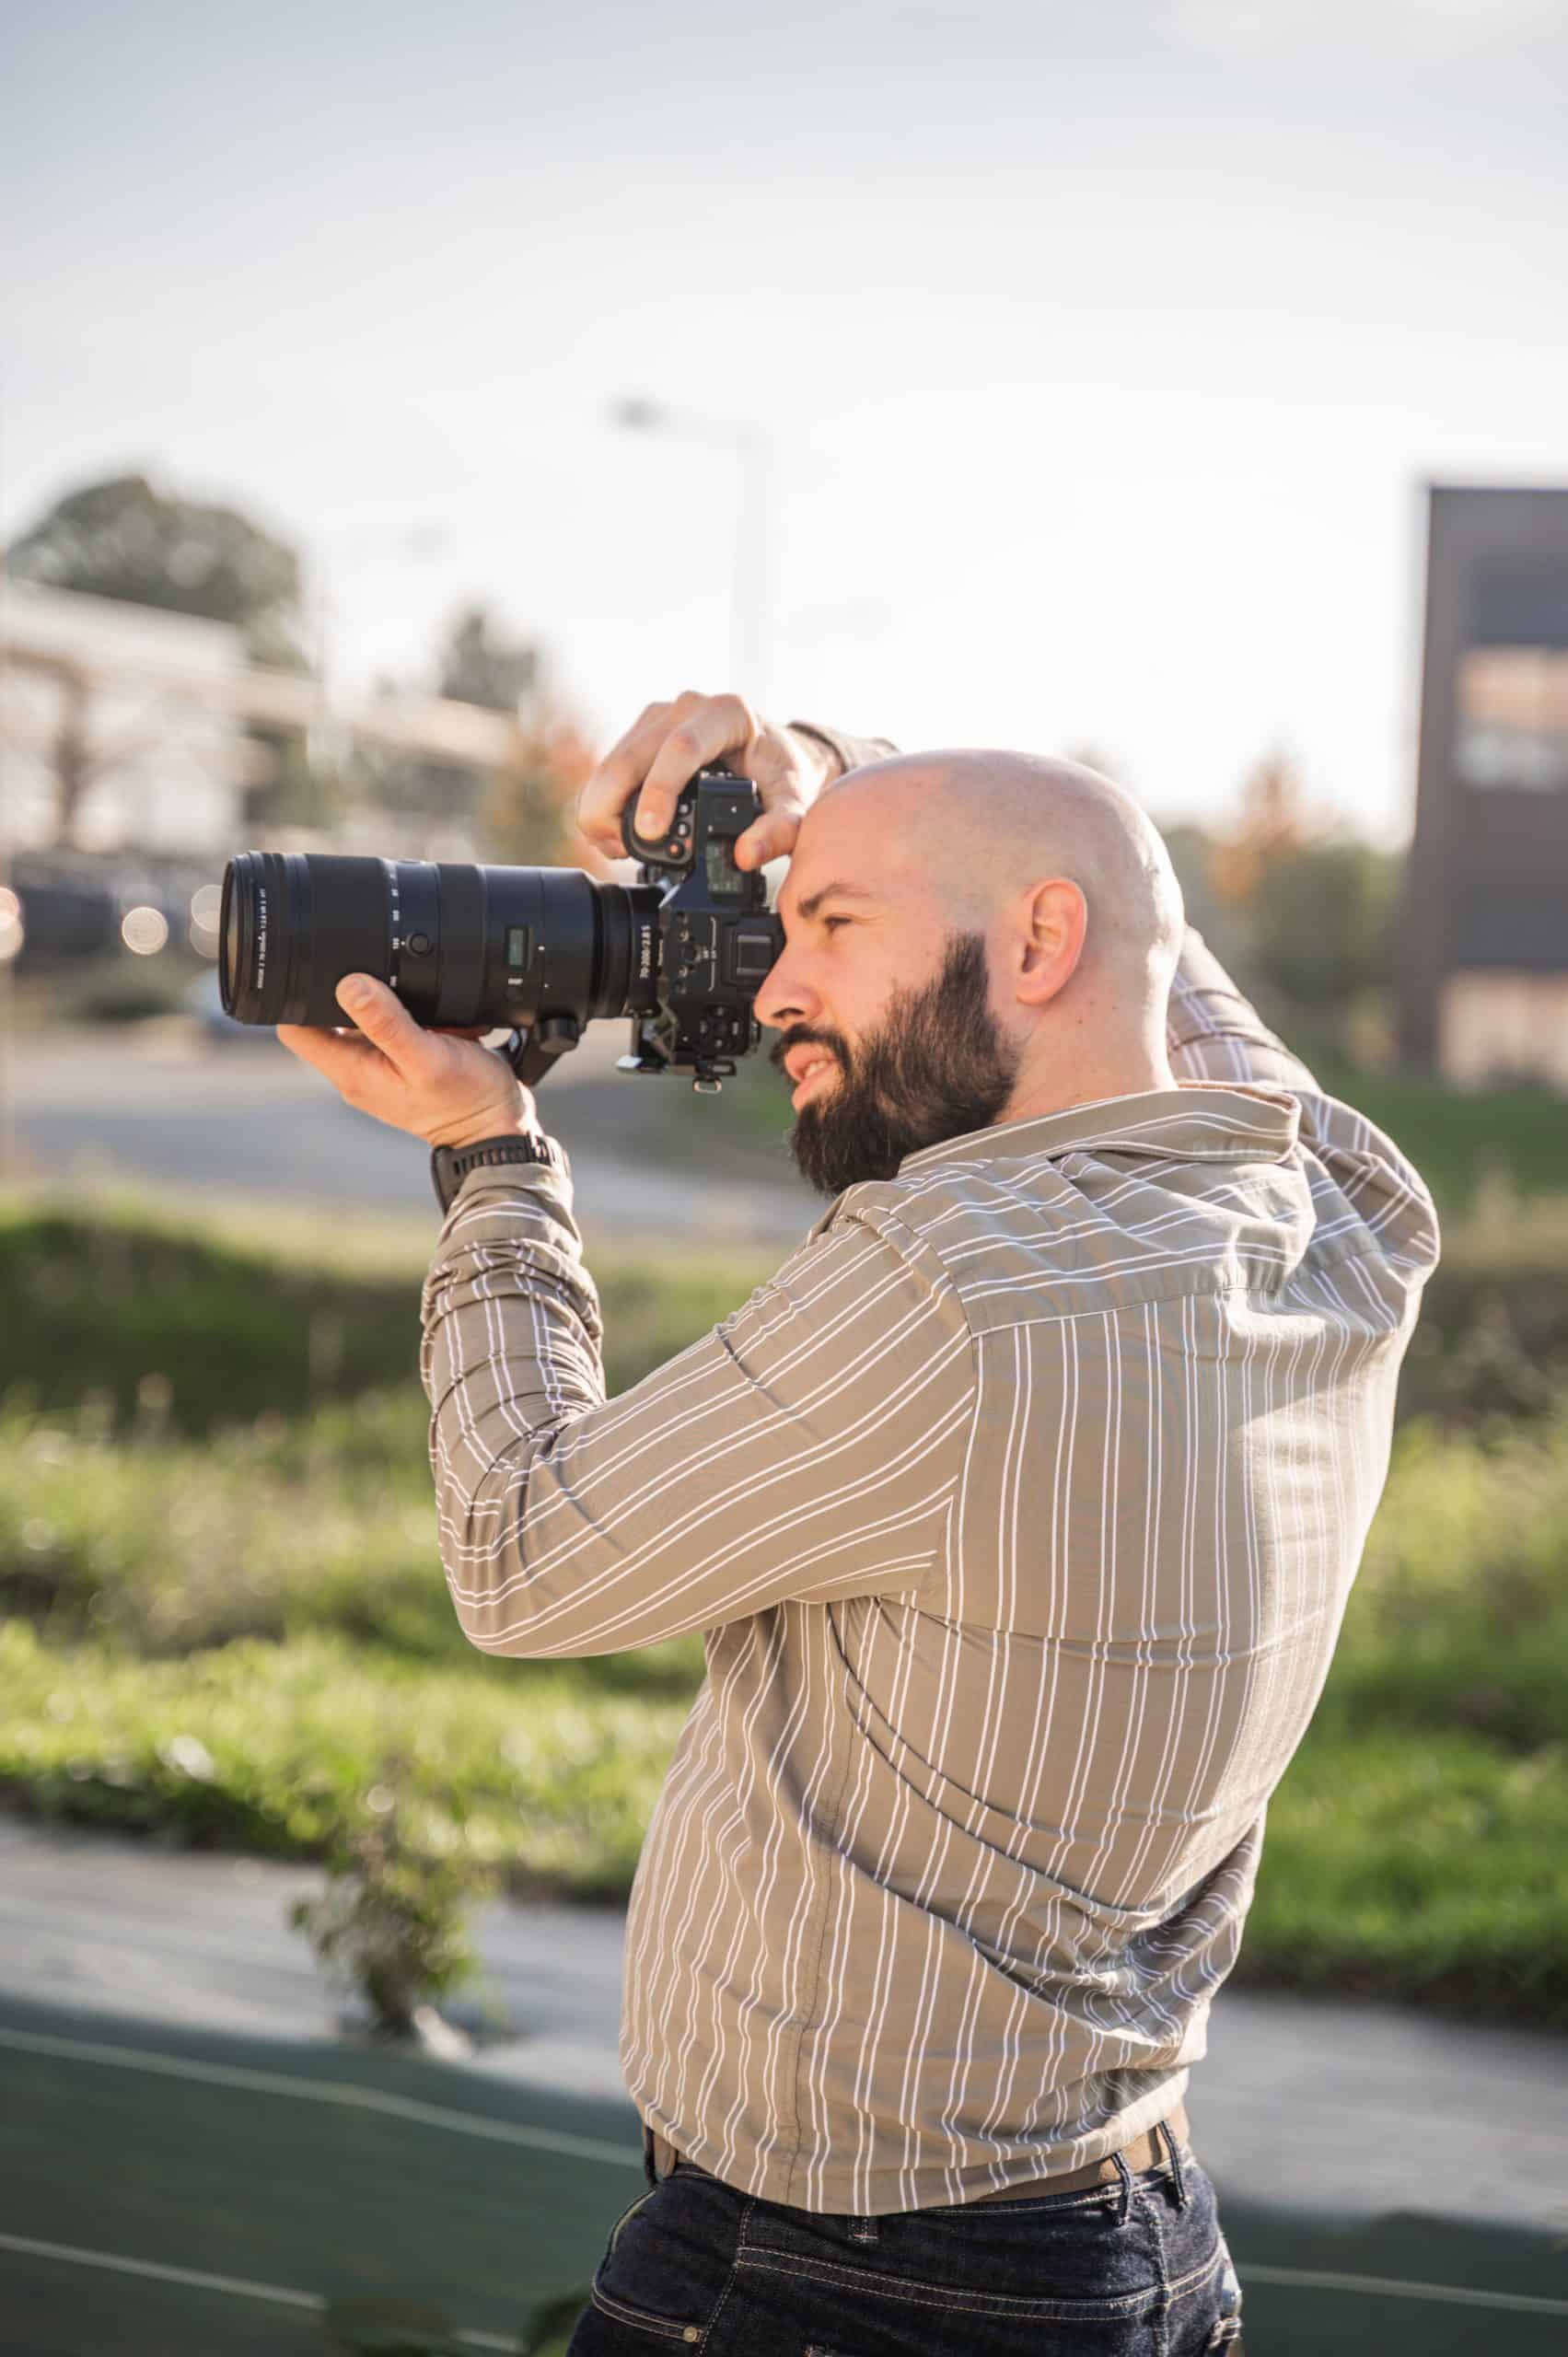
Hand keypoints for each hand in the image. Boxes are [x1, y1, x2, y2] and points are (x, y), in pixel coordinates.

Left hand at [277, 977, 536, 1148]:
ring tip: (425, 1012)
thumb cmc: (465, 1101)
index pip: (294, 1028)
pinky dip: (412, 1016)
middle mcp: (357, 1070)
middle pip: (327, 1016)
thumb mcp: (426, 1056)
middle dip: (355, 993)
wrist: (497, 1127)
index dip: (297, 996)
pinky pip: (393, 1028)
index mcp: (350, 1071)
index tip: (322, 972)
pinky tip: (437, 1020)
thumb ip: (387, 1022)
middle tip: (394, 991)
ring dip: (391, 1004)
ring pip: (365, 1018)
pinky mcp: (400, 1063)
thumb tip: (349, 985)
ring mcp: (378, 1068)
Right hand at [576, 691, 839, 872]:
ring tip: (620, 848)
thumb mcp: (794, 801)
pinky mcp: (641, 733)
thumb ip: (780, 829)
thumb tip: (746, 855)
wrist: (775, 751)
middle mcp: (686, 709)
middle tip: (621, 851)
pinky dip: (604, 803)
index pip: (681, 747)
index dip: (659, 790)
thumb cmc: (782, 772)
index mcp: (726, 714)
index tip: (651, 833)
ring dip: (603, 809)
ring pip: (611, 764)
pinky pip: (610, 768)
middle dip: (613, 808)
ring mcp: (658, 718)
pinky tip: (619, 831)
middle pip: (631, 756)